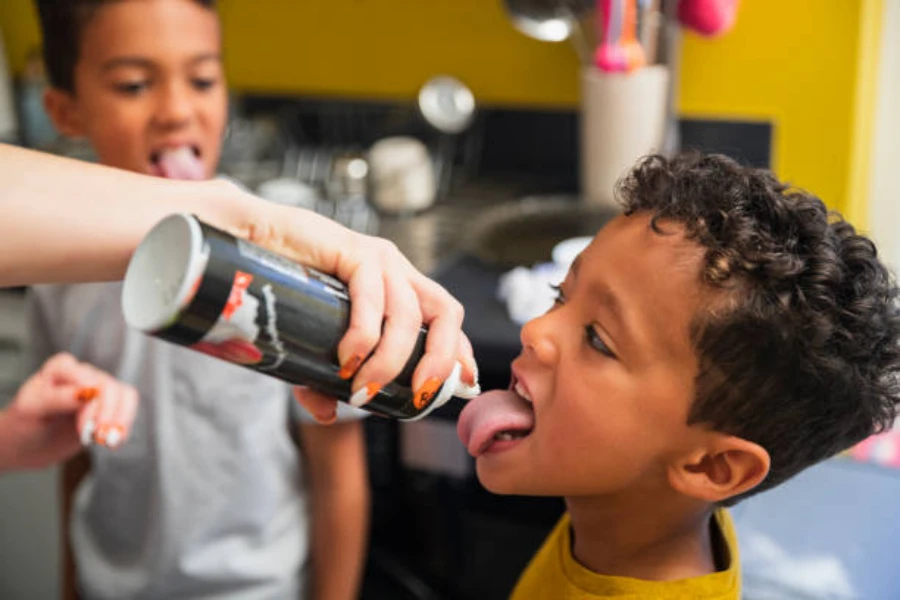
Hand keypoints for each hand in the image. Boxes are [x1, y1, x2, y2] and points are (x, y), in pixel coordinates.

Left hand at [0, 353, 138, 471]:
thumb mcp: (33, 410)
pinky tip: (115, 441)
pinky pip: (127, 408)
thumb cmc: (24, 424)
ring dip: (120, 420)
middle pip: (110, 387)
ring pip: (124, 395)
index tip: (85, 429)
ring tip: (109, 442)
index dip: (92, 405)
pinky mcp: (107, 406)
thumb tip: (89, 392)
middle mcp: (83, 374)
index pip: (89, 380)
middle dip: (107, 415)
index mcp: (61, 367)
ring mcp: (98, 389)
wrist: (27, 445)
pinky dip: (124, 425)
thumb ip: (58, 398)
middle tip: (98, 439)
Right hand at [241, 200, 476, 422]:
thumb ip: (320, 380)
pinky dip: (364, 335)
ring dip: (390, 361)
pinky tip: (346, 357)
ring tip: (360, 387)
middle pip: (447, 313)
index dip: (461, 351)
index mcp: (399, 288)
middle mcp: (398, 271)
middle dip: (440, 359)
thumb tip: (330, 415)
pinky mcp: (356, 251)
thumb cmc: (285, 287)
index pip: (447, 320)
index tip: (463, 383)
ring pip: (410, 316)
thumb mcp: (310, 344)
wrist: (250, 239)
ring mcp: (380, 259)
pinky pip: (373, 298)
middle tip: (415, 395)